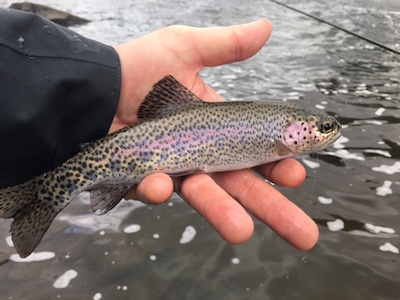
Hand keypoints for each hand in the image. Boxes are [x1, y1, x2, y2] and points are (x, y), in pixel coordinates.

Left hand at [113, 19, 318, 250]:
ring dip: (223, 214)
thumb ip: (227, 45)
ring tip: (242, 232)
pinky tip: (159, 186)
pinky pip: (153, 189)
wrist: (90, 85)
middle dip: (273, 209)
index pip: (255, 148)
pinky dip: (156, 189)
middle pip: (241, 184)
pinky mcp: (144, 179)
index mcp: (217, 125)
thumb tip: (267, 26)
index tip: (295, 173)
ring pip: (205, 196)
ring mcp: (173, 168)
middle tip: (304, 235)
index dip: (277, 162)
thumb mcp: (185, 48)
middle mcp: (201, 151)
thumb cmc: (137, 66)